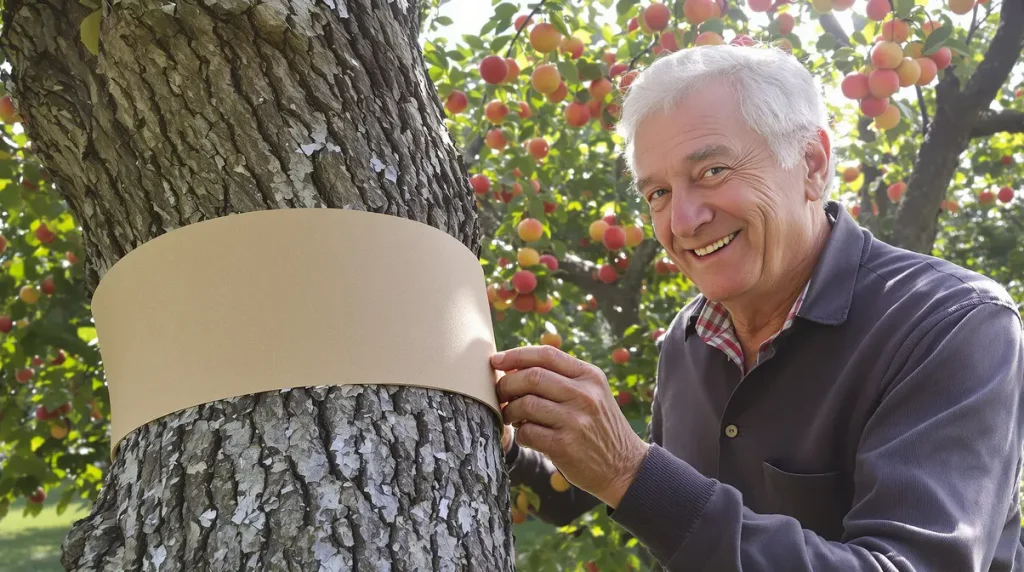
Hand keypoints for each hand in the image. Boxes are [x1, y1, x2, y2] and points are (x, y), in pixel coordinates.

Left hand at [492, 345, 649, 507]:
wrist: (625, 467)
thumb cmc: (599, 428)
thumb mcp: (593, 394)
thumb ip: (563, 379)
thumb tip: (515, 368)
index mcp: (590, 376)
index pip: (547, 354)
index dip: (516, 355)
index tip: (497, 360)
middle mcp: (584, 395)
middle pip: (531, 377)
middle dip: (507, 383)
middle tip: (500, 393)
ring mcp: (576, 421)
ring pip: (525, 404)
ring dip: (510, 410)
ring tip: (511, 416)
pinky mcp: (565, 446)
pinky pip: (528, 432)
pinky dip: (520, 434)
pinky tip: (527, 436)